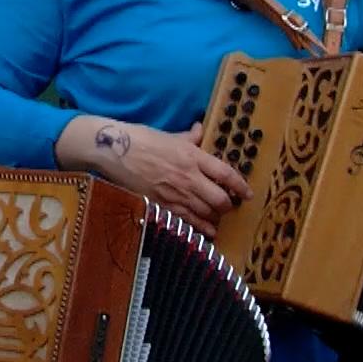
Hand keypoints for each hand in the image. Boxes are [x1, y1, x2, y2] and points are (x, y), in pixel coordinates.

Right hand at [60, 117, 250, 233]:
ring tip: (217, 221)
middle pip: (220, 200)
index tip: (247, 193)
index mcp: (193, 157)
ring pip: (205, 214)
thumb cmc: (141, 139)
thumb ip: (189, 137)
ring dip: (214, 219)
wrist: (115, 151)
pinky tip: (204, 231)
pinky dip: (199, 228)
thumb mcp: (169, 135)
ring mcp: (175, 194)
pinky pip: (187, 222)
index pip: (226, 174)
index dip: (240, 186)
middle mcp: (189, 178)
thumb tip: (199, 130)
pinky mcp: (162, 205)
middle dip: (227, 206)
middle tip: (228, 206)